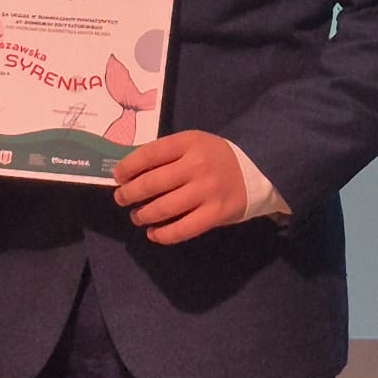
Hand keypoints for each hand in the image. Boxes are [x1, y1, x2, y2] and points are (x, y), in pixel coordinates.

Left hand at [112, 131, 246, 244]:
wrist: (259, 169)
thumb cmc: (216, 157)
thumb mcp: (194, 144)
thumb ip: (167, 154)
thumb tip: (130, 172)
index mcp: (189, 142)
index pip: (149, 154)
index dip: (128, 167)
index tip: (118, 176)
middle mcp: (197, 165)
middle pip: (152, 183)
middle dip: (129, 194)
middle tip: (122, 199)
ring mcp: (207, 191)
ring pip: (163, 208)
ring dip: (143, 215)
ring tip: (137, 217)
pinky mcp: (215, 213)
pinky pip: (182, 229)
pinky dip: (163, 234)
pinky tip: (154, 234)